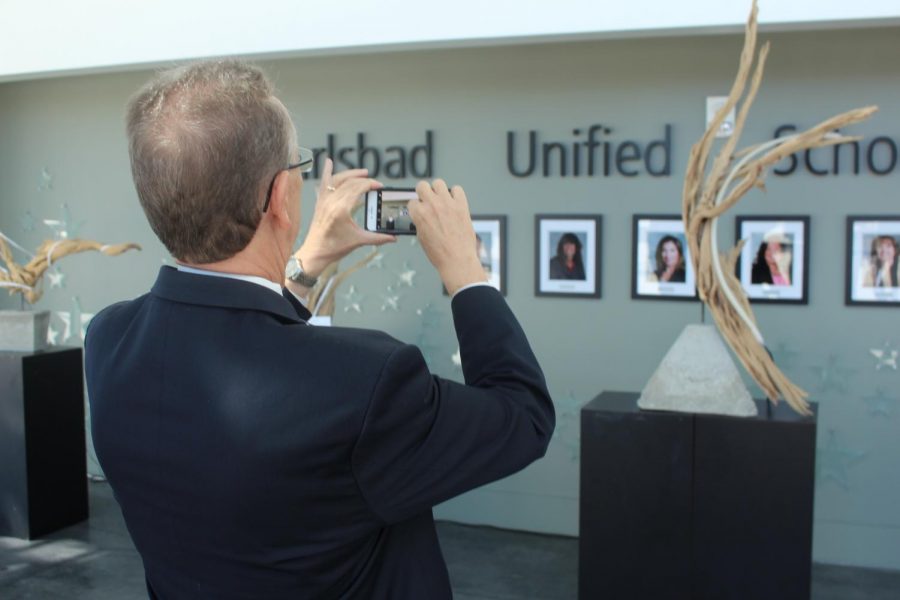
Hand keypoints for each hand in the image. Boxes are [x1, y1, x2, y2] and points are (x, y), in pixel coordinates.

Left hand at [296, 158, 395, 276]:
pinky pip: (323, 183)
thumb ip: (378, 238)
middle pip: (350, 183)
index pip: (358, 189)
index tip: (379, 186)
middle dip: (364, 180)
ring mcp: (324, 201)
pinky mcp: (320, 203)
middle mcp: (331, 202)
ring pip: (338, 180)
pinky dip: (327, 172)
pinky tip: (328, 162)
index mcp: (341, 210)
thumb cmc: (334, 248)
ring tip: (362, 172)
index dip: (370, 185)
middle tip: (375, 183)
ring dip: (350, 174)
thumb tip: (393, 237)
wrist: (315, 253)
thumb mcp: (359, 241)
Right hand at [408, 179, 486, 294]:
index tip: (420, 210)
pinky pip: (457, 189)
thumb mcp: (421, 237)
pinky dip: (455, 194)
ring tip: (441, 199)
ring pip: (438, 183)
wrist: (457, 259)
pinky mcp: (461, 205)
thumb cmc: (440, 253)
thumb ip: (420, 222)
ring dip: (438, 190)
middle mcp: (432, 205)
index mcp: (419, 214)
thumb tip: (421, 215)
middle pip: (422, 186)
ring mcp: (447, 204)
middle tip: (427, 200)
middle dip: (423, 192)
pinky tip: (454, 202)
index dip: (416, 207)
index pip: (412, 201)